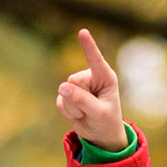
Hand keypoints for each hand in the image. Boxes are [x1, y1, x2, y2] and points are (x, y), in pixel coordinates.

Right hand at [55, 29, 129, 152]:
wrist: (100, 135)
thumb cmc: (107, 121)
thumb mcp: (98, 113)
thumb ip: (82, 100)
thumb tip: (62, 87)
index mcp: (105, 76)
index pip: (95, 59)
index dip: (88, 46)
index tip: (82, 32)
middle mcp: (90, 77)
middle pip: (74, 81)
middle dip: (79, 99)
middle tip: (92, 110)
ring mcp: (78, 85)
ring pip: (65, 92)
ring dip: (74, 108)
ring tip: (87, 113)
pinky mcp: (67, 95)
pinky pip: (60, 101)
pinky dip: (68, 112)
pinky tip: (78, 114)